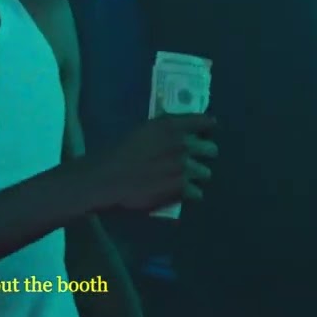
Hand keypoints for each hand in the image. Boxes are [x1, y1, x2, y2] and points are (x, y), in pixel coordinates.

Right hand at [88, 114, 217, 211]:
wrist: (106, 180)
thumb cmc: (116, 153)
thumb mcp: (139, 132)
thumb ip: (161, 131)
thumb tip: (175, 131)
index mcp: (169, 126)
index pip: (203, 121)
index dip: (206, 127)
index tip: (207, 131)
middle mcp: (182, 145)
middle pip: (211, 149)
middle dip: (204, 155)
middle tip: (191, 160)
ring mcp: (184, 168)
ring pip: (206, 173)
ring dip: (195, 176)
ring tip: (181, 180)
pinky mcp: (182, 190)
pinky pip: (197, 193)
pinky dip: (189, 194)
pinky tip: (176, 193)